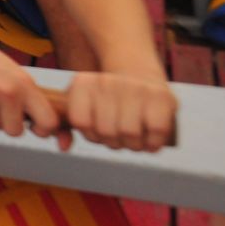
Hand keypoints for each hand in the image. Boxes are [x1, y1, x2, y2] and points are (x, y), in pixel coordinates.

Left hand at [62, 71, 177, 151]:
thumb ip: (64, 126)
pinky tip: (150, 140)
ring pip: (129, 133)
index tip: (98, 131)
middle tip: (120, 137)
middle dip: (114, 142)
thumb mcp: (82, 105)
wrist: (140, 79)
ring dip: (133, 145)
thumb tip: (63, 146)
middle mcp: (108, 81)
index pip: (80, 122)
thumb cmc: (107, 101)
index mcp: (84, 82)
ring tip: (134, 139)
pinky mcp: (162, 97)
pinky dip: (153, 143)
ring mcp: (135, 87)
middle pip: (106, 131)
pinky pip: (156, 131)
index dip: (90, 135)